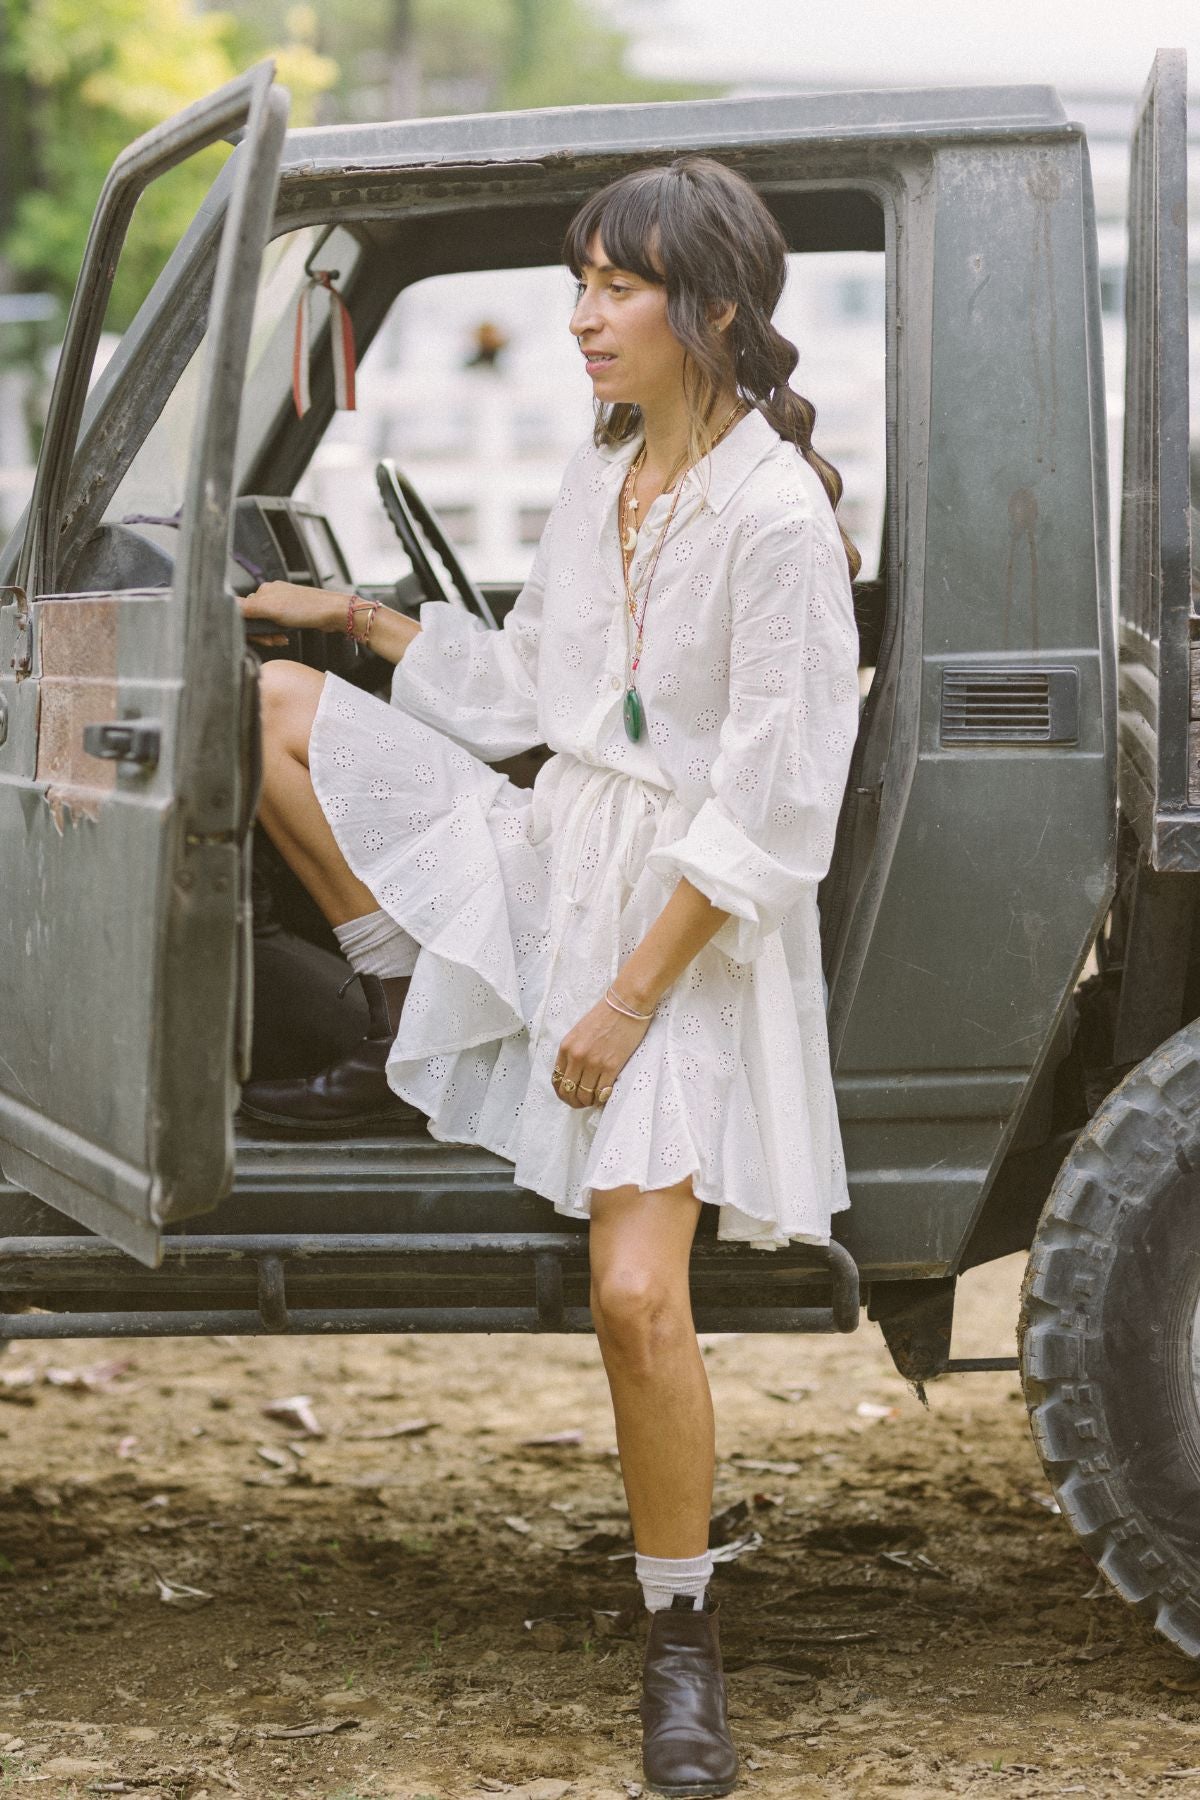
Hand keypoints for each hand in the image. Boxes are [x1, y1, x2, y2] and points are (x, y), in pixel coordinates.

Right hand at [238, 581, 343, 643]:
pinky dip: (278, 633)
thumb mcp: (272, 609)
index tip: (260, 636)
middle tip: (273, 640)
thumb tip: (226, 604)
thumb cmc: (308, 608)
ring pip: (266, 624)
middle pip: (254, 619)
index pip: (243, 610)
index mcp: (263, 591)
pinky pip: (276, 625)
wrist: (333, 612)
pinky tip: (285, 636)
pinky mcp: (290, 612)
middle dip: (262, 633)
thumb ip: (248, 608)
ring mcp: (281, 603)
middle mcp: (270, 594)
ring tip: (281, 639)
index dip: (250, 627)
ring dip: (271, 634)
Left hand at [552, 994, 651, 1110]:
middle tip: (582, 1102)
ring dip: (589, 1101)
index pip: (556, 1079)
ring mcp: (594, 1063)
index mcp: (566, 1047)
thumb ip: (573, 1051)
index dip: (562, 1092)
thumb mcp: (579, 1032)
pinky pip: (602, 1092)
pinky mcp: (611, 1066)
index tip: (569, 1096)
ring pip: (585, 1095)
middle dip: (574, 1101)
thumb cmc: (605, 1015)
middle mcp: (577, 1056)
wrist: (626, 1003)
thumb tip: (574, 1074)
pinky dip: (602, 1098)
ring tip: (595, 1099)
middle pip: (568, 1091)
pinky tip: (605, 1095)